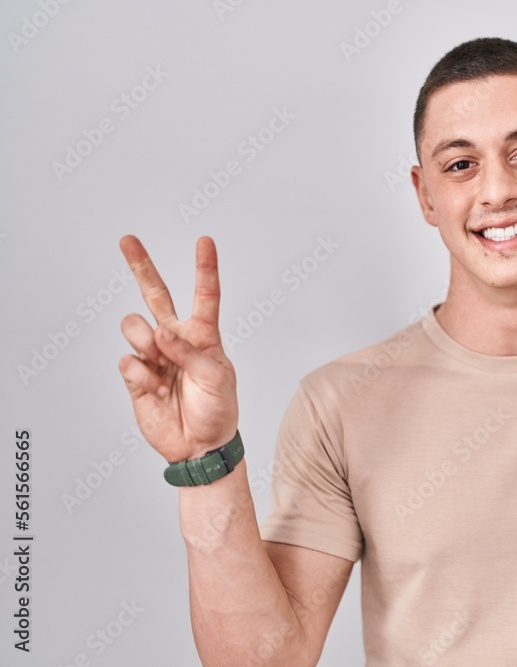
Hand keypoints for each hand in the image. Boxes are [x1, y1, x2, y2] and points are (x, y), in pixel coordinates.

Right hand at [117, 235, 237, 462]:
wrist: (200, 445)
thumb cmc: (218, 410)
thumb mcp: (217, 379)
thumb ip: (190, 352)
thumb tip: (161, 333)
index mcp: (203, 335)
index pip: (205, 296)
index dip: (204, 268)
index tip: (205, 241)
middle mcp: (176, 339)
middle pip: (155, 295)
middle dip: (141, 266)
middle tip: (127, 239)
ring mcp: (153, 356)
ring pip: (134, 325)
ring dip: (144, 339)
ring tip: (158, 360)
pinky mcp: (135, 376)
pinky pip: (128, 361)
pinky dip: (141, 375)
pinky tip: (156, 389)